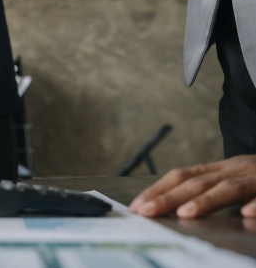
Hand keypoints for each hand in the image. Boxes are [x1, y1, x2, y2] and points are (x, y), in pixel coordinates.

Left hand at [129, 155, 255, 218]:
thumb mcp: (233, 180)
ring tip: (186, 213)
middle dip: (170, 197)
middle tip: (147, 211)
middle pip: (198, 182)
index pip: (182, 176)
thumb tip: (172, 208)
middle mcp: (236, 169)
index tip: (138, 206)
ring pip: (231, 188)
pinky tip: (247, 214)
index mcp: (221, 168)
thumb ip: (208, 192)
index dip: (158, 189)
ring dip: (207, 201)